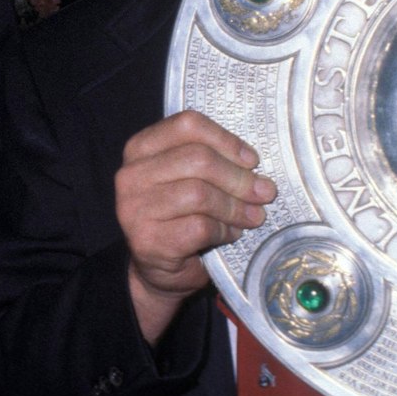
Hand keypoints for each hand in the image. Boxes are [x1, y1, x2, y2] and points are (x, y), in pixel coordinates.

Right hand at [116, 110, 274, 341]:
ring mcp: (134, 209)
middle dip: (239, 178)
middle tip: (265, 192)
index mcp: (141, 148)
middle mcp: (131, 175)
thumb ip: (210, 162)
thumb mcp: (187, 179)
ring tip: (253, 217)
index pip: (187, 125)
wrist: (158, 271)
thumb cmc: (179, 217)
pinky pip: (199, 227)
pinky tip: (231, 234)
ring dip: (235, 207)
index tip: (252, 160)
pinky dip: (224, 230)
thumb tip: (254, 164)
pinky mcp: (148, 241)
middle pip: (198, 159)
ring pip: (200, 194)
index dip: (226, 140)